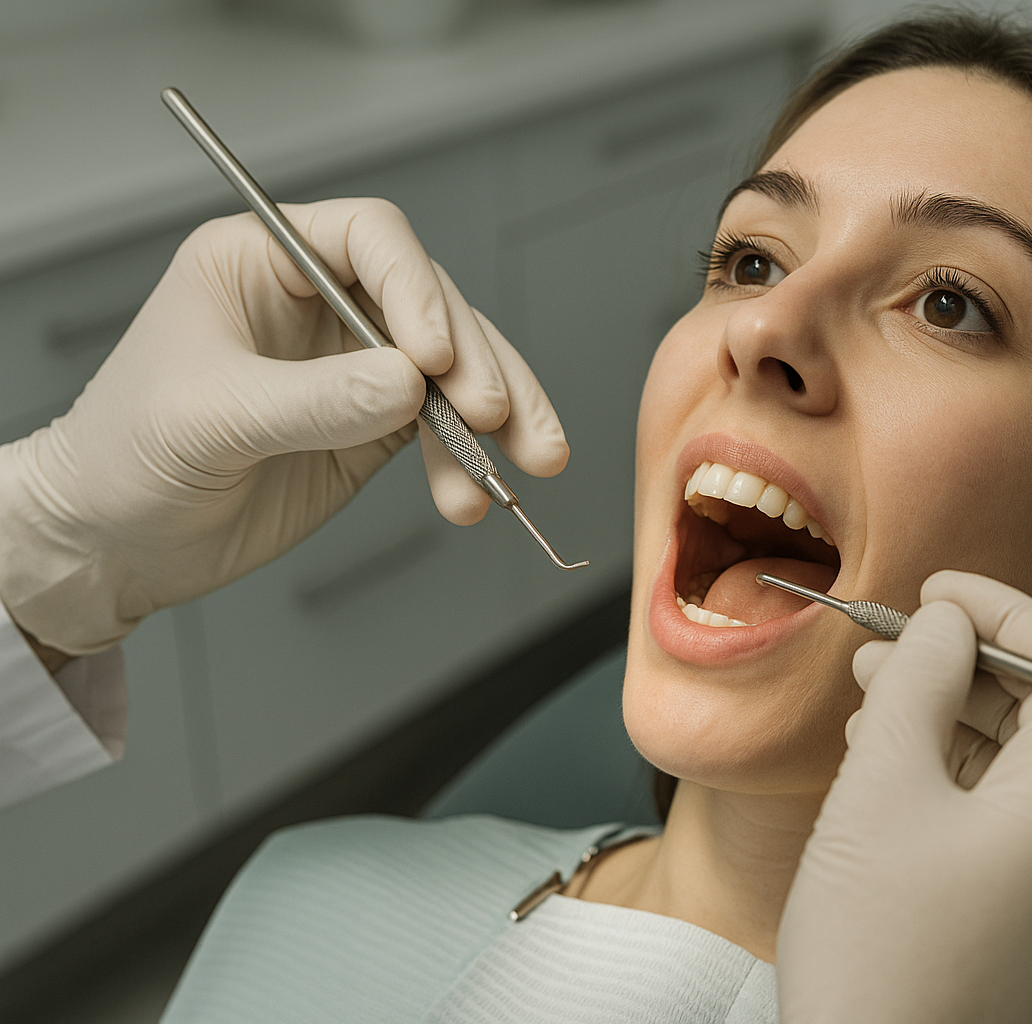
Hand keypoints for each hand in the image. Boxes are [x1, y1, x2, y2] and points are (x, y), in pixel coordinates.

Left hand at [0, 199, 566, 654]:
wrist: (115, 543)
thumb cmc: (124, 455)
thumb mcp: (210, 418)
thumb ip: (313, 400)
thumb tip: (410, 387)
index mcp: (265, 262)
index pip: (370, 239)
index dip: (413, 286)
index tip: (429, 354)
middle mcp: (320, 304)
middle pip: (432, 305)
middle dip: (476, 361)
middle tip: (491, 414)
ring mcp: (353, 367)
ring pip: (456, 370)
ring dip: (501, 415)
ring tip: (530, 462)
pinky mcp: (375, 428)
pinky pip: (445, 430)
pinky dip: (470, 461)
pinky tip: (473, 496)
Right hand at [777, 570, 1031, 1023]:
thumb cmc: (877, 951)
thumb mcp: (882, 785)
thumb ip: (921, 679)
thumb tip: (947, 621)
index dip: (1003, 610)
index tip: (936, 589)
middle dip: (965, 665)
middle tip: (885, 643)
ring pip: (1024, 766)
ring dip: (952, 718)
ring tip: (872, 699)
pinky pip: (1012, 819)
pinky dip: (956, 778)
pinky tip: (889, 765)